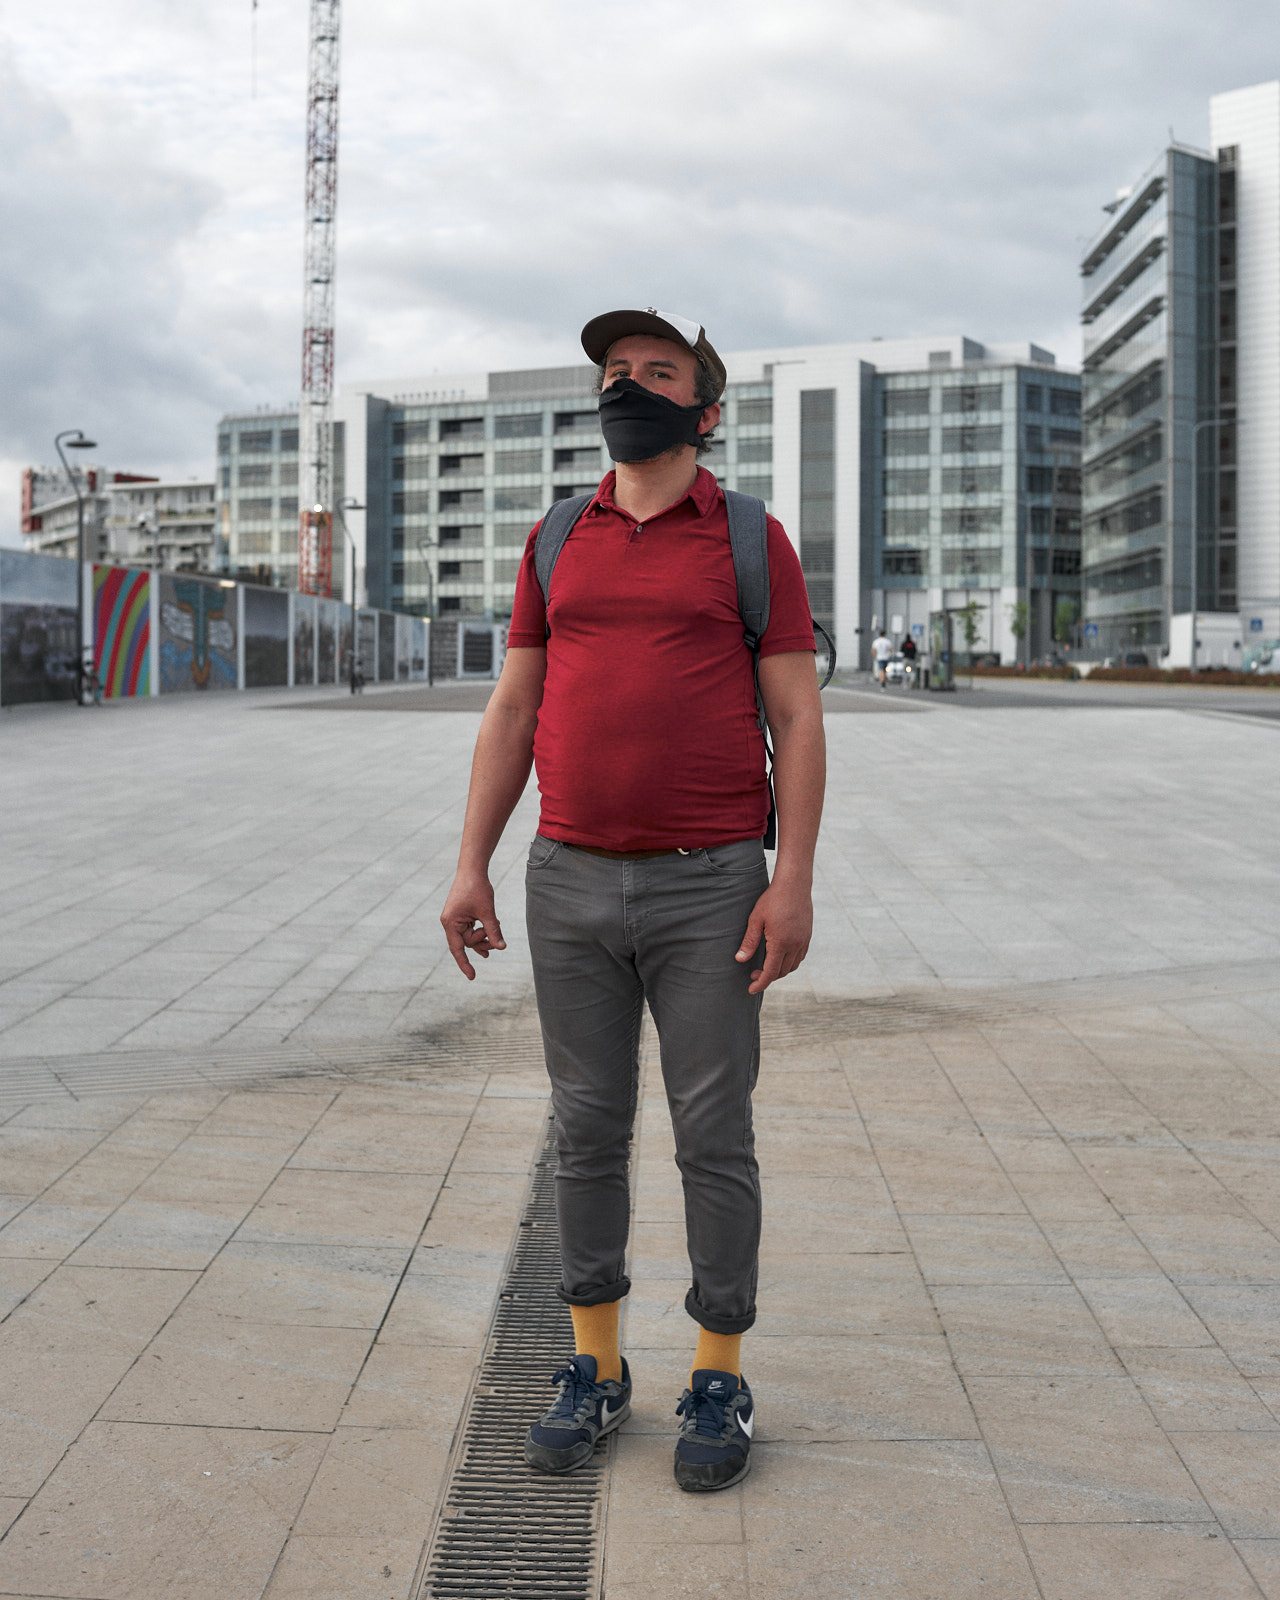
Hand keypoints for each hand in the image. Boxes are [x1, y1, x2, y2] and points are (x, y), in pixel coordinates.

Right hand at [440, 870, 506, 979]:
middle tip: (497, 939)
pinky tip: (492, 937)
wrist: (473, 869)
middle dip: (484, 941)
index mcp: (450, 923)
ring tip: (497, 925)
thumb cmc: (477, 887)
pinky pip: (471, 929)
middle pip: (468, 942)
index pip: (458, 949)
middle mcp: (450, 922)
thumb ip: (493, 930)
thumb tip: (501, 947)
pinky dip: (482, 931)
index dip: (465, 964)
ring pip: (471, 936)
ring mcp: (455, 919)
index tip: (472, 977)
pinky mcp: (461, 915)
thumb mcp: (487, 911)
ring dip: (485, 935)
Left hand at [735, 878, 811, 994]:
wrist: (794, 885)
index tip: (751, 989)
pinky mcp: (807, 936)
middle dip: (767, 977)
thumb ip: (749, 942)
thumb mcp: (756, 920)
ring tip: (765, 967)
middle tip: (753, 974)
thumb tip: (740, 960)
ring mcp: (803, 941)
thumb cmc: (772, 900)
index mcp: (781, 943)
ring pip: (792, 966)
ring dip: (779, 971)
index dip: (760, 984)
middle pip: (781, 972)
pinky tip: (780, 957)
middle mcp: (795, 945)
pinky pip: (800, 957)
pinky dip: (789, 963)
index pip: (770, 972)